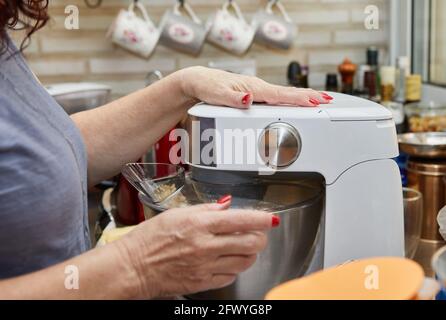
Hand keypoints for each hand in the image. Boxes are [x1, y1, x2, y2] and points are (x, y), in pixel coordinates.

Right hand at [115, 201, 274, 298]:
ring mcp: (206, 267)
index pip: (241, 220)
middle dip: (260, 236)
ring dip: (250, 252)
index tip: (270, 218)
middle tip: (258, 232)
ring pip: (245, 261)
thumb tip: (227, 205)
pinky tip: (227, 259)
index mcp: (199, 225)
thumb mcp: (176, 213)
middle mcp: (205, 246)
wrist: (133, 267)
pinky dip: (235, 267)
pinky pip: (231, 276)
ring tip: (243, 246)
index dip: (261, 219)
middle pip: (251, 243)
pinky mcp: (203, 283)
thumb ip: (205, 209)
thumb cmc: (149, 239)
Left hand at [179, 66, 332, 108]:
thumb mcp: (217, 95)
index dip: (300, 99)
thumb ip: (233, 99)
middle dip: (308, 96)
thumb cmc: (206, 87)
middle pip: (287, 93)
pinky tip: (293, 102)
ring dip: (302, 97)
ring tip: (318, 100)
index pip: (281, 95)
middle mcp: (257, 88)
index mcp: (253, 88)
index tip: (316, 101)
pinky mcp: (253, 95)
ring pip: (283, 94)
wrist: (198, 82)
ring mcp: (256, 91)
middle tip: (327, 100)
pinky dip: (289, 99)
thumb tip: (249, 99)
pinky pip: (276, 97)